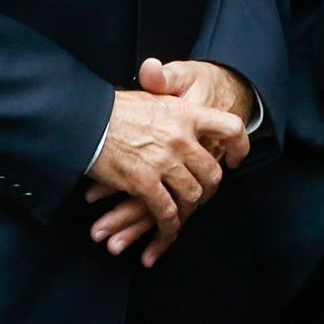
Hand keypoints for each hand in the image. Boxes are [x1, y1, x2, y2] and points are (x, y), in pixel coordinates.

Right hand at [85, 59, 251, 265]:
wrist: (83, 119)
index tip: (234, 159)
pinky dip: (169, 225)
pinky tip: (166, 228)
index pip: (232, 128)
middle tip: (201, 193)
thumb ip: (175, 104)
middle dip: (209, 188)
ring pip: (192, 195)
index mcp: (186, 113)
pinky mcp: (144, 183)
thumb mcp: (152, 95)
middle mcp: (181, 137)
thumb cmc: (115, 108)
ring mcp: (164, 162)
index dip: (240, 146)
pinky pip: (167, 212)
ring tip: (181, 211)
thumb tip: (190, 107)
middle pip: (213, 172)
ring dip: (188, 208)